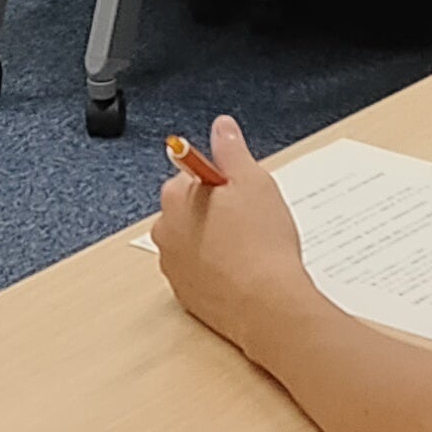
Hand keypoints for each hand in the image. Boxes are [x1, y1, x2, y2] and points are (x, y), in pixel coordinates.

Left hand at [150, 116, 318, 353]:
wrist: (265, 304)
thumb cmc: (261, 244)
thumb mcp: (254, 181)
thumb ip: (233, 150)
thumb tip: (222, 127)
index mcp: (177, 195)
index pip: (193, 173)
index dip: (224, 181)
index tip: (242, 190)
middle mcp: (166, 229)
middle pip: (192, 207)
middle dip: (218, 210)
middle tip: (252, 219)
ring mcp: (172, 264)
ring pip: (195, 240)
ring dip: (217, 240)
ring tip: (250, 248)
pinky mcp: (184, 294)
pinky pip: (201, 271)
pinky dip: (218, 269)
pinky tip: (244, 272)